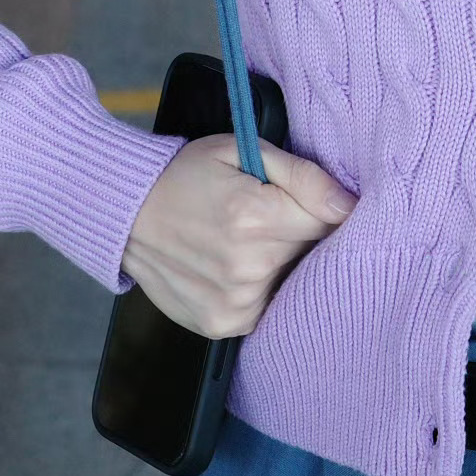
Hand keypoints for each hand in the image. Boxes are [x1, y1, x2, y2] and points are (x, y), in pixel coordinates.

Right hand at [120, 132, 354, 338]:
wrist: (126, 213)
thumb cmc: (186, 174)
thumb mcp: (242, 151)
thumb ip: (302, 176)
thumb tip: (349, 206)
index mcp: (256, 217)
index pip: (329, 222)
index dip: (318, 208)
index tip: (302, 200)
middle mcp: (248, 267)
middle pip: (309, 253)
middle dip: (297, 234)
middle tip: (264, 216)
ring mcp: (234, 302)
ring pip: (289, 282)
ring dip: (278, 263)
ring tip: (244, 240)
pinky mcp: (222, 324)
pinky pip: (264, 307)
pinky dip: (258, 289)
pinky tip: (232, 266)